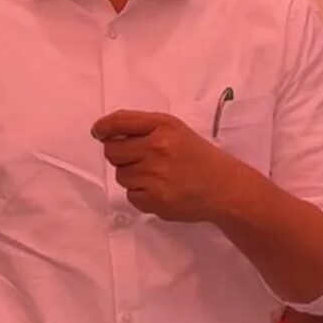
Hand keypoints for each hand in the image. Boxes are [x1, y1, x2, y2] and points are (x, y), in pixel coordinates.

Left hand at [91, 110, 241, 222]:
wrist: (224, 188)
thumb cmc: (196, 155)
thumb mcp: (174, 130)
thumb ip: (142, 127)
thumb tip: (105, 132)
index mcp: (163, 126)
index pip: (119, 122)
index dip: (103, 127)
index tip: (98, 132)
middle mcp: (158, 148)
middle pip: (112, 151)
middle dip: (118, 154)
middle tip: (136, 157)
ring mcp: (156, 176)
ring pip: (121, 175)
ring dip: (132, 175)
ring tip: (155, 174)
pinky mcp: (155, 200)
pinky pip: (131, 195)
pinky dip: (140, 193)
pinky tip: (159, 189)